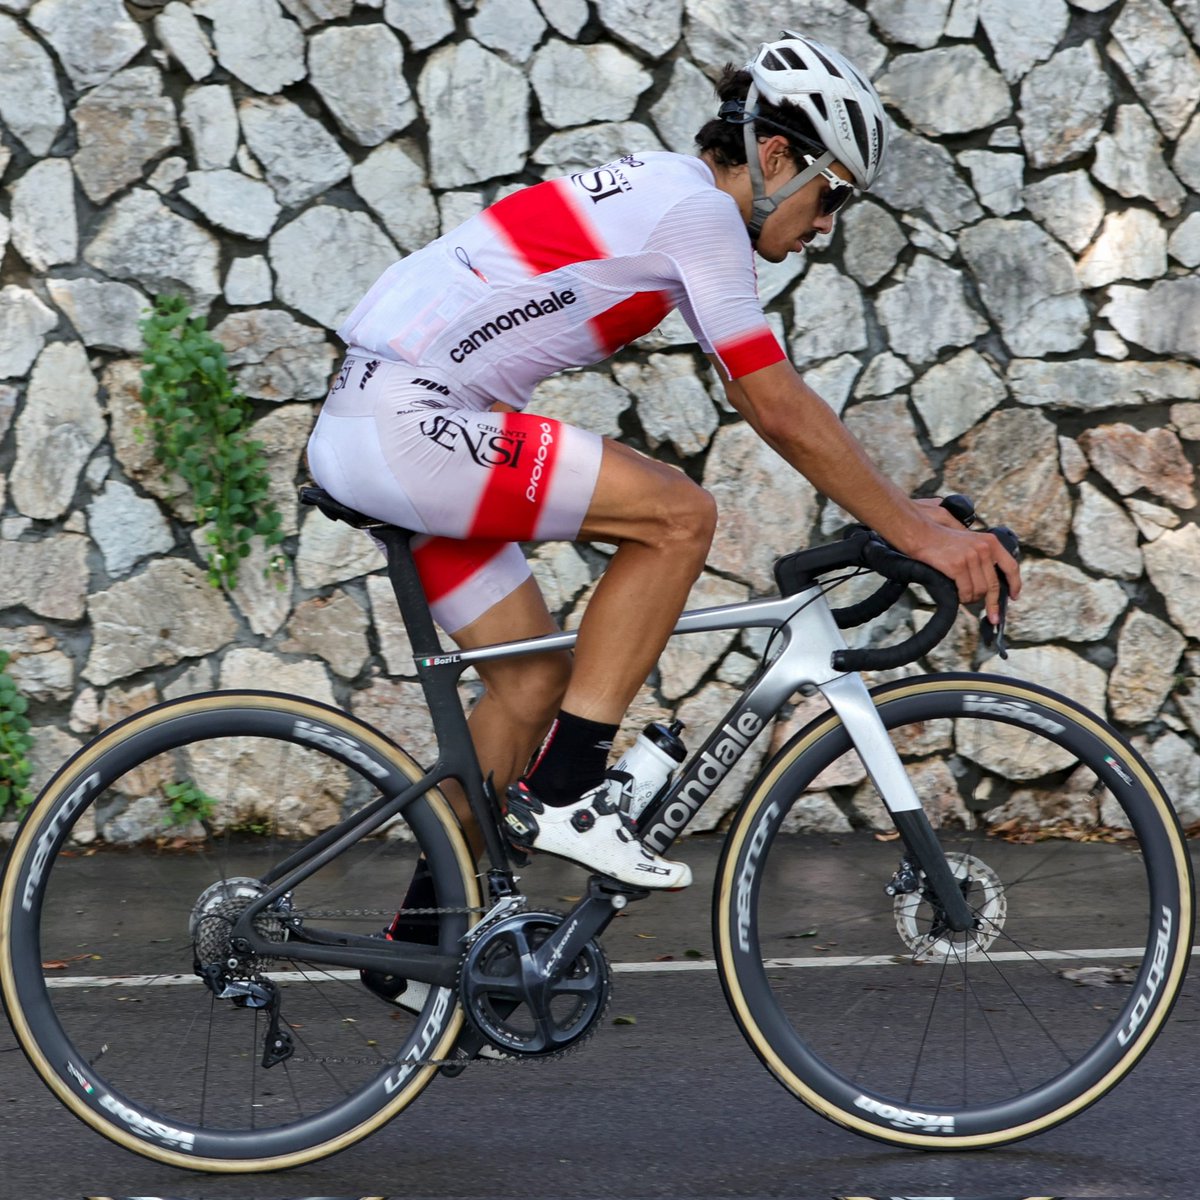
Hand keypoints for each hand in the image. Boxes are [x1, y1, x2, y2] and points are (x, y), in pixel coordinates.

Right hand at [908, 512, 1021, 627]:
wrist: (920, 533)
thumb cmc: (941, 539)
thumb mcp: (969, 540)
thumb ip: (982, 555)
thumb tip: (990, 580)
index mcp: (990, 542)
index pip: (1011, 566)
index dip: (1014, 584)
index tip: (1013, 596)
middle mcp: (983, 549)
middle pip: (994, 584)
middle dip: (993, 604)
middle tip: (993, 616)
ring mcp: (970, 557)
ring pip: (980, 590)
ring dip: (972, 599)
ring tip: (965, 598)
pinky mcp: (957, 566)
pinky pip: (965, 590)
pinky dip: (962, 597)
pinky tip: (958, 596)